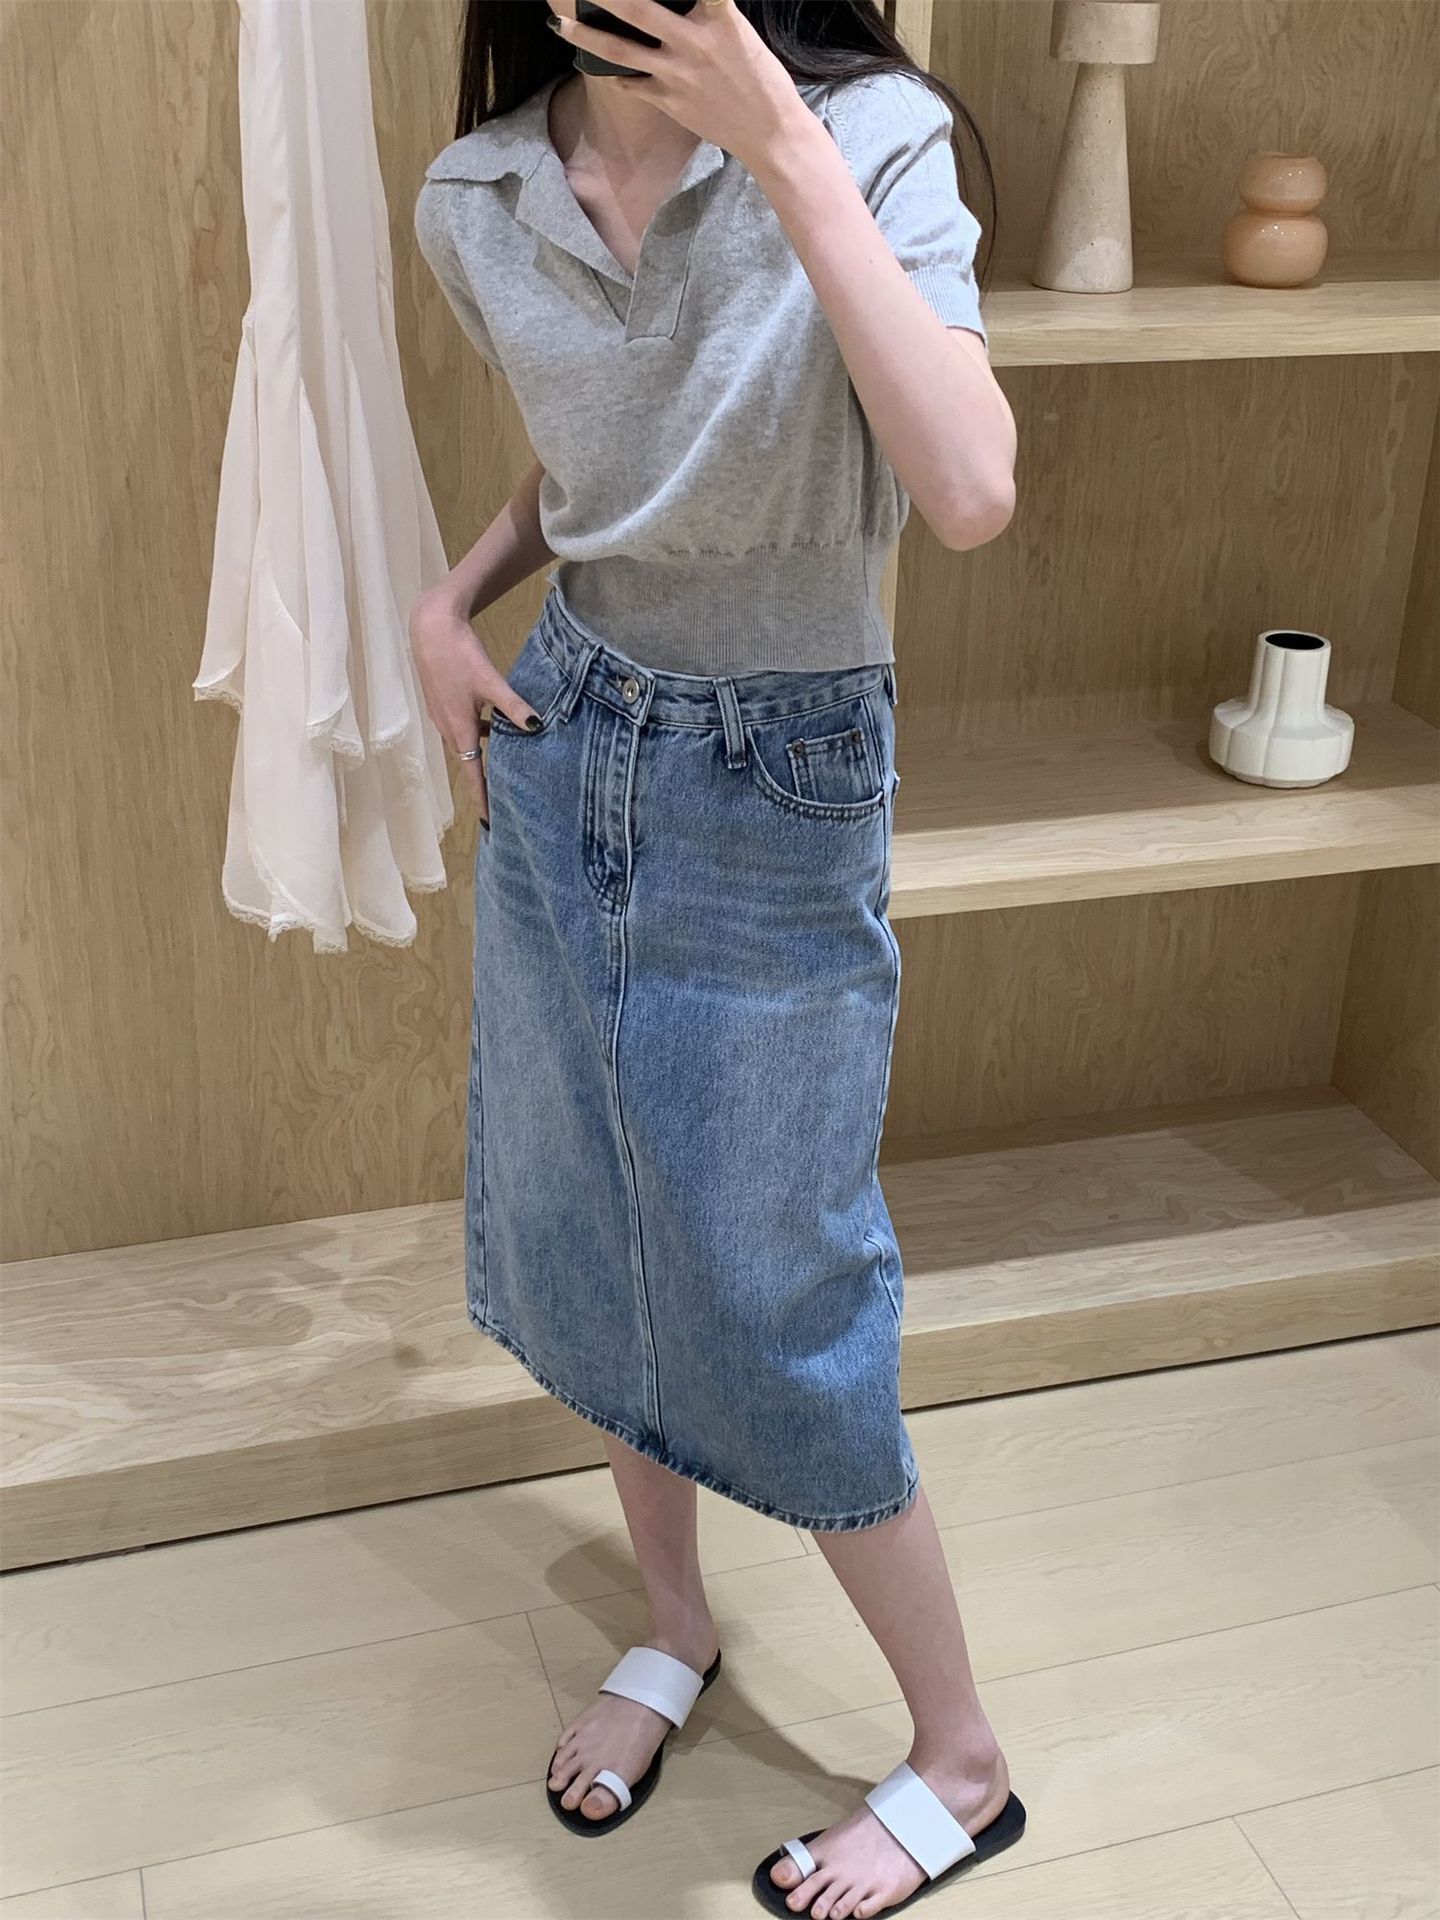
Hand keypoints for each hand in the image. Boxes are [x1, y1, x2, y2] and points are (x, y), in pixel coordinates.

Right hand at [408, 590, 542, 827]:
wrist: (430, 628)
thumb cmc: (460, 654)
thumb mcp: (491, 682)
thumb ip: (513, 706)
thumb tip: (537, 726)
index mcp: (460, 729)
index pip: (473, 773)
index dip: (482, 798)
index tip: (490, 822)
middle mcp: (448, 728)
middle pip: (468, 764)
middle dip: (484, 784)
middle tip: (500, 803)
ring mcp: (442, 716)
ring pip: (465, 745)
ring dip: (481, 759)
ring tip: (500, 770)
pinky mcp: (441, 703)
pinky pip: (461, 730)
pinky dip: (477, 736)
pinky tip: (493, 728)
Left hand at [548, 0, 806, 172]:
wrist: (770, 132)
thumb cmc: (760, 77)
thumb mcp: (739, 32)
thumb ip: (707, 13)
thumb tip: (677, 5)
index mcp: (718, 17)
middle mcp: (694, 43)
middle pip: (638, 8)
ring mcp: (678, 75)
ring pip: (621, 51)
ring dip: (586, 37)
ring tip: (559, 25)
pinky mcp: (670, 101)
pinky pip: (631, 84)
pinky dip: (611, 74)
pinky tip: (592, 64)